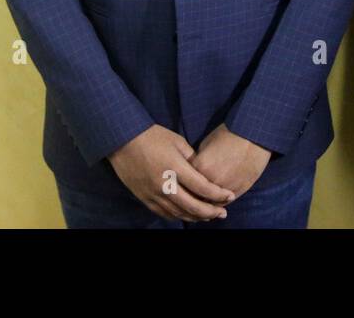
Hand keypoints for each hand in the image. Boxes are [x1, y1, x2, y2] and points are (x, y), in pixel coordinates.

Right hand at [107, 124, 235, 221]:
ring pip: (179, 213)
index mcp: (175, 167)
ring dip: (196, 216)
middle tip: (223, 212)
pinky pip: (165, 213)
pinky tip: (188, 215)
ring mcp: (153, 194)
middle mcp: (165, 184)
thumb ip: (192, 158)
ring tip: (209, 216)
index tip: (230, 196)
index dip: (218, 194)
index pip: (202, 187)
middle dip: (211, 211)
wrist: (123, 141)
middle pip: (192, 205)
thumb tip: (204, 171)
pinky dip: (179, 216)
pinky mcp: (144, 198)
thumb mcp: (177, 141)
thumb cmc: (152, 136)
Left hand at [191, 123, 271, 199]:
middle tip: (192, 197)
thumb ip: (198, 161)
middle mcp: (210, 181)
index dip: (183, 184)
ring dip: (207, 204)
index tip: (184, 185)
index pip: (184, 183)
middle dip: (193, 197)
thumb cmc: (228, 135)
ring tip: (205, 203)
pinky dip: (220, 203)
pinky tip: (217, 201)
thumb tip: (194, 171)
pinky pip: (224, 203)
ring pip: (210, 204)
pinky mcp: (238, 191)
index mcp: (199, 167)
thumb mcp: (206, 144)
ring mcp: (224, 188)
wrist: (253, 136)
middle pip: (195, 196)